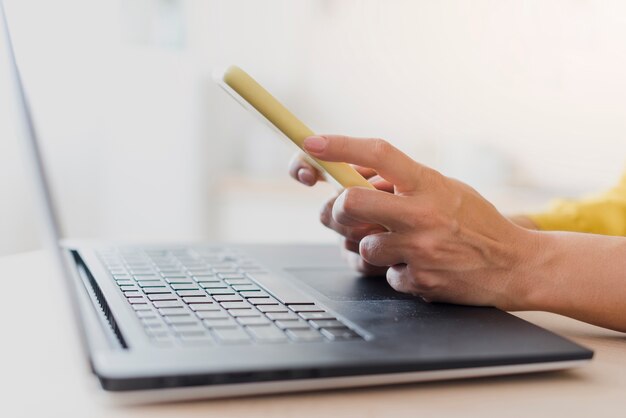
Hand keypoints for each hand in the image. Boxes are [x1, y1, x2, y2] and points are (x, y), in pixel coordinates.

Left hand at [301, 134, 535, 309]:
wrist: (513, 264)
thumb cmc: (474, 222)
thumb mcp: (443, 188)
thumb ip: (402, 183)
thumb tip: (353, 179)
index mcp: (428, 183)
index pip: (378, 153)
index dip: (339, 146)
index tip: (311, 143)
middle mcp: (422, 213)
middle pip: (351, 201)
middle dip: (336, 209)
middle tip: (342, 212)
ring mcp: (420, 248)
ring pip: (361, 245)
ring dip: (370, 246)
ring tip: (396, 244)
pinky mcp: (420, 279)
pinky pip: (384, 274)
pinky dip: (394, 270)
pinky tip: (417, 264)